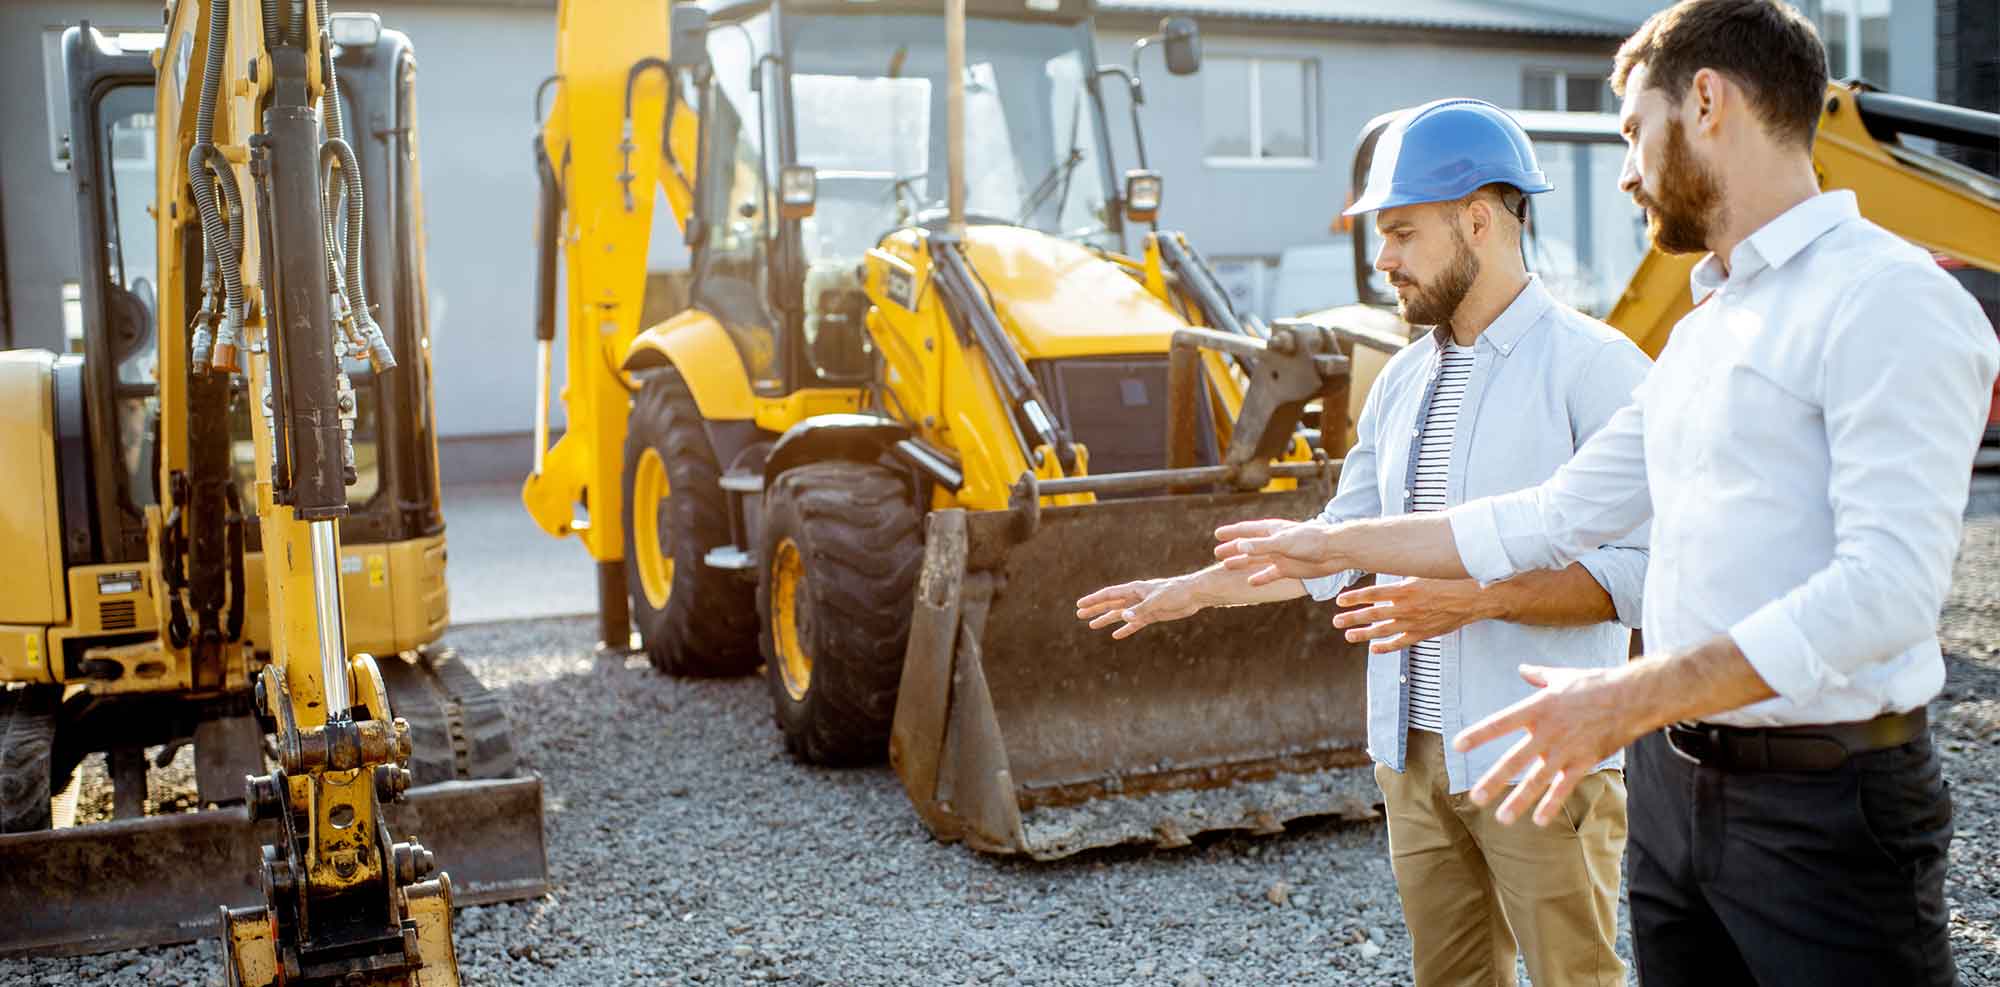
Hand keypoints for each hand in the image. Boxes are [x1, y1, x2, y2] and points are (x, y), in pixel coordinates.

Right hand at [1075, 577, 1201, 638]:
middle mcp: (1135, 598)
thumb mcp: (1157, 601)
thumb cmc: (1176, 592)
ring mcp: (1142, 607)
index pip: (1109, 595)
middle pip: (1110, 604)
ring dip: (1106, 619)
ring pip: (1119, 614)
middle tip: (1079, 614)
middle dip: (1095, 609)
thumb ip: (1140, 610)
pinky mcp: (1151, 615)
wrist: (1193, 595)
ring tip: (1092, 625)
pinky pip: (1134, 624)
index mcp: (1134, 590)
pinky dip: (1125, 629)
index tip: (1080, 605)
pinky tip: (1117, 635)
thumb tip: (1123, 617)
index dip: (1093, 600)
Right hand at [1214, 519, 1345, 584]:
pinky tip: (1251, 583)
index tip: (1217, 534)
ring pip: (1257, 560)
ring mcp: (1281, 556)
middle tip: (1216, 552)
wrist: (1336, 551)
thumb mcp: (1283, 543)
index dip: (1231, 532)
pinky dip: (1260, 578)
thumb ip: (1261, 546)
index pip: (1246, 530)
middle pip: (1249, 546)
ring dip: (1242, 563)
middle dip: (1233, 548)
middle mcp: (1274, 542)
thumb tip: (1239, 547)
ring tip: (1227, 566)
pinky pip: (1270, 574)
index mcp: (1272, 530)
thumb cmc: (1311, 541)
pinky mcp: (1289, 569)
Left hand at [1333, 579, 1490, 653]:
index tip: (1340, 600)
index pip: (1372, 594)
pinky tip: (1374, 648)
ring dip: (1363, 634)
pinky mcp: (1423, 633)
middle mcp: (1406, 608)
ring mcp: (1414, 623)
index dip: (1354, 597)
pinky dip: (1386, 646)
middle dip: (1352, 618)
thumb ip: (1404, 576)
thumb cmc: (1452, 580)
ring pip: (1382, 631)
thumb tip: (1389, 570)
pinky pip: (1400, 642)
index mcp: (1405, 590)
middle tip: (1336, 621)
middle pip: (1372, 614)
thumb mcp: (1424, 571)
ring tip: (1349, 635)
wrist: (1475, 598)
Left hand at [1452, 665, 1646, 825]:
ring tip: (1502, 818)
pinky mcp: (1584, 761)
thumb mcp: (1562, 676)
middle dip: (1495, 780)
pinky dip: (1552, 803)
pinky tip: (1539, 820)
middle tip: (1476, 798)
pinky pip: (1564, 787)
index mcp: (1538, 708)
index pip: (1501, 723)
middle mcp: (1548, 732)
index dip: (1479, 734)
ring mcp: (1566, 749)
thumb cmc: (1595, 684)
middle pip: (1515, 760)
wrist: (1632, 697)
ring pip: (1538, 780)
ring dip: (1520, 800)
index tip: (1458, 746)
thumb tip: (1523, 669)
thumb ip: (1539, 676)